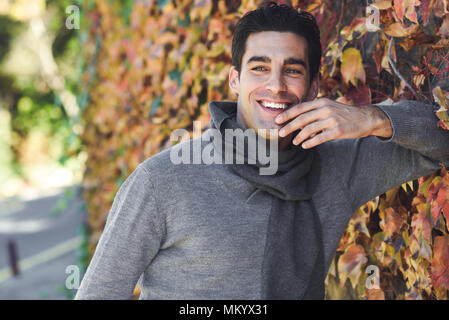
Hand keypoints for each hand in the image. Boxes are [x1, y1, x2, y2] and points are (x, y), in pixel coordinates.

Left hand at [275, 98, 392, 148]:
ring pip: (309, 129)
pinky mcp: (337, 130)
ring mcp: (332, 120)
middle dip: (289, 126)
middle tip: (280, 133)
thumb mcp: (329, 106)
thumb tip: (296, 121)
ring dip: (299, 137)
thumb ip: (314, 111)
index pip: (300, 108)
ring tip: (293, 142)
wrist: (366, 118)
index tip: (277, 120)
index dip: (287, 114)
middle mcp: (325, 109)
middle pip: (302, 118)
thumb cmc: (343, 114)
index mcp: (322, 102)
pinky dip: (310, 142)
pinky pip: (320, 138)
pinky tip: (304, 145)